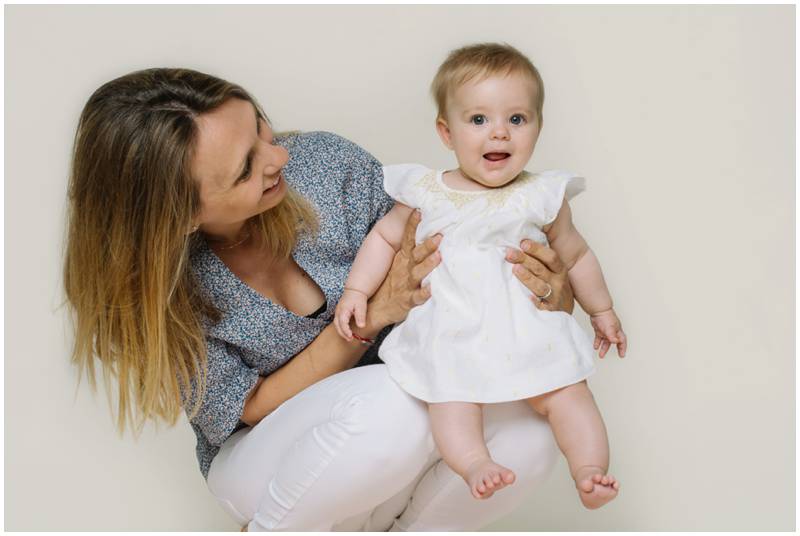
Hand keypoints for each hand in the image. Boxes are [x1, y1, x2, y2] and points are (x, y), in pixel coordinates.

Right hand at [334, 288, 368, 340]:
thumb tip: (361, 326)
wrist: (355, 290)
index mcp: (343, 310)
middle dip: (343, 334)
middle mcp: (338, 311)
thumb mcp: (361, 306)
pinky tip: (347, 331)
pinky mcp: (339, 312)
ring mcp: (338, 312)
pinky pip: (338, 322)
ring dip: (342, 332)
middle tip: (350, 339)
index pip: (342, 323)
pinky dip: (342, 328)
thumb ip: (361, 316)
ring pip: (336, 324)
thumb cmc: (358, 297)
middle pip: (337, 325)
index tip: (351, 336)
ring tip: (349, 337)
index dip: (346, 331)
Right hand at [367, 210, 440, 327]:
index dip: (413, 225)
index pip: (408, 238)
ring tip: (439, 256)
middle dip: (428, 244)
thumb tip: (432, 231)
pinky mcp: (408, 300)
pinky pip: (417, 297)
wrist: (376, 309)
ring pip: (418, 273)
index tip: (419, 211)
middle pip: (417, 254)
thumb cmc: (395, 283)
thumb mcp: (401, 264)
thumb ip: (414, 251)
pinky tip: (432, 290)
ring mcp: (406, 284)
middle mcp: (405, 268)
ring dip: (428, 265)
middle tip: (440, 235)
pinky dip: (424, 293)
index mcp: (403, 258)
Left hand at [505, 239, 574, 312]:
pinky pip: (542, 307)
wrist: (565, 310)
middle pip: (540, 269)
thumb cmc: (555, 286)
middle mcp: (558, 282)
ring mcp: (554, 297)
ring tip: (515, 269)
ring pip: (540, 286)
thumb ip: (542, 260)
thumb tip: (522, 243)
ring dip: (527, 277)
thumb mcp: (554, 272)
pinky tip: (528, 297)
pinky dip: (535, 302)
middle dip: (524, 259)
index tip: (523, 243)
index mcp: (559, 270)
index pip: (551, 257)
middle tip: (510, 253)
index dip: (537, 249)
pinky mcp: (549, 311)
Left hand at [590, 309, 626, 357]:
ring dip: (604, 348)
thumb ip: (612, 336)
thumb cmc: (605, 316)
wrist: (597, 310)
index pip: (622, 341)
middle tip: (618, 355)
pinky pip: (599, 338)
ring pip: (606, 342)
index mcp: (617, 331)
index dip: (623, 348)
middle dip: (617, 349)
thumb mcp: (609, 328)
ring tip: (601, 355)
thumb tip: (616, 342)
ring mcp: (606, 331)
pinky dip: (597, 343)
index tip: (622, 354)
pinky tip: (595, 347)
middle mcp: (612, 331)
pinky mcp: (599, 329)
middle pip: (615, 342)